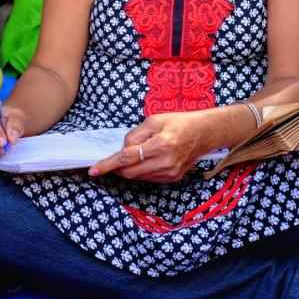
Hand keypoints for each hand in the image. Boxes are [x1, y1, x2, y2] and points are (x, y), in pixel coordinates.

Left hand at [89, 110, 216, 182]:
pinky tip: (147, 159)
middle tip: (115, 157)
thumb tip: (123, 150)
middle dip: (118, 166)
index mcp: (160, 144)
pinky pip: (148, 178)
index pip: (127, 158)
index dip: (108, 164)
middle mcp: (165, 162)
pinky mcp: (173, 178)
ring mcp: (170, 173)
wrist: (204, 133)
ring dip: (130, 168)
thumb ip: (135, 135)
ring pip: (138, 177)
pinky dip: (141, 170)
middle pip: (130, 172)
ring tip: (138, 153)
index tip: (94, 170)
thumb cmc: (179, 122)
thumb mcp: (154, 120)